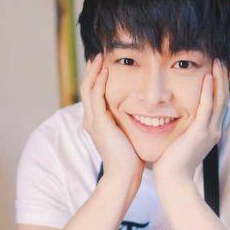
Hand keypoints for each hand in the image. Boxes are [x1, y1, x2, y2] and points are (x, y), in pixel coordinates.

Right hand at [79, 53, 144, 184]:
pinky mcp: (99, 122)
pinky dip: (99, 81)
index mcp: (97, 122)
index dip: (97, 78)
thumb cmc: (130, 159)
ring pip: (88, 88)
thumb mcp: (128, 136)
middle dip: (92, 70)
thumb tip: (142, 114)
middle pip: (86, 87)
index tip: (104, 64)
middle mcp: (91, 119)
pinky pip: (96, 95)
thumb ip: (128, 123)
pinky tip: (105, 69)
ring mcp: (92, 120)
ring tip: (100, 56)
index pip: (93, 94)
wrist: (124, 175)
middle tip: (99, 54)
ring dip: (94, 71)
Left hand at [152, 58, 229, 183]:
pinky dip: (208, 92)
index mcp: (209, 130)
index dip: (220, 84)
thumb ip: (183, 127)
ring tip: (217, 61)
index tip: (219, 68)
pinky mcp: (200, 133)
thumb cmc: (171, 163)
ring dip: (218, 79)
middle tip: (222, 58)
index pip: (217, 102)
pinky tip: (208, 77)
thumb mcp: (181, 141)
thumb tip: (174, 116)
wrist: (172, 181)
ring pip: (218, 99)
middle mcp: (213, 129)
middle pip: (222, 97)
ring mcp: (209, 131)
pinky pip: (206, 107)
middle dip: (223, 77)